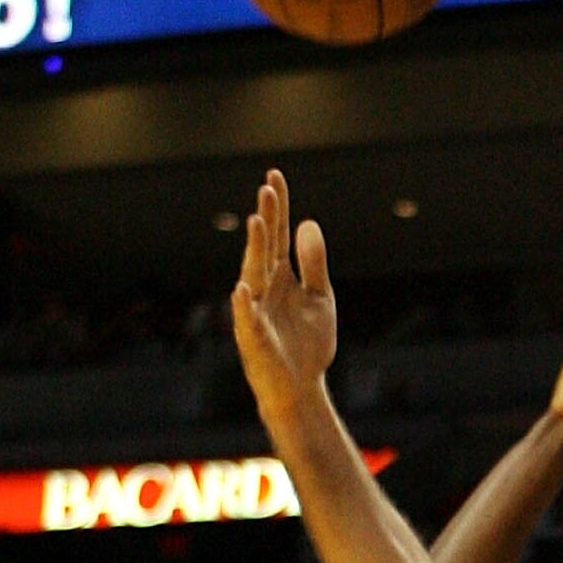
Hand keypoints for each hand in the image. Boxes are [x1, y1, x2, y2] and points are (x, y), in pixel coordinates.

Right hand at [232, 169, 336, 423]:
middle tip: (268, 188)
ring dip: (254, 249)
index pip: (276, 234)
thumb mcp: (319, 298)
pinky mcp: (254, 339)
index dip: (277, 207)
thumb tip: (308, 222)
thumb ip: (313, 263)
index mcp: (280, 275)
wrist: (301, 387)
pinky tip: (243, 288)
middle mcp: (264, 287)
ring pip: (253, 274)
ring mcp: (256, 311)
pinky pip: (247, 321)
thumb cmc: (307, 344)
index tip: (275, 175)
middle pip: (264, 247)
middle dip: (266, 219)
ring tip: (257, 221)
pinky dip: (244, 306)